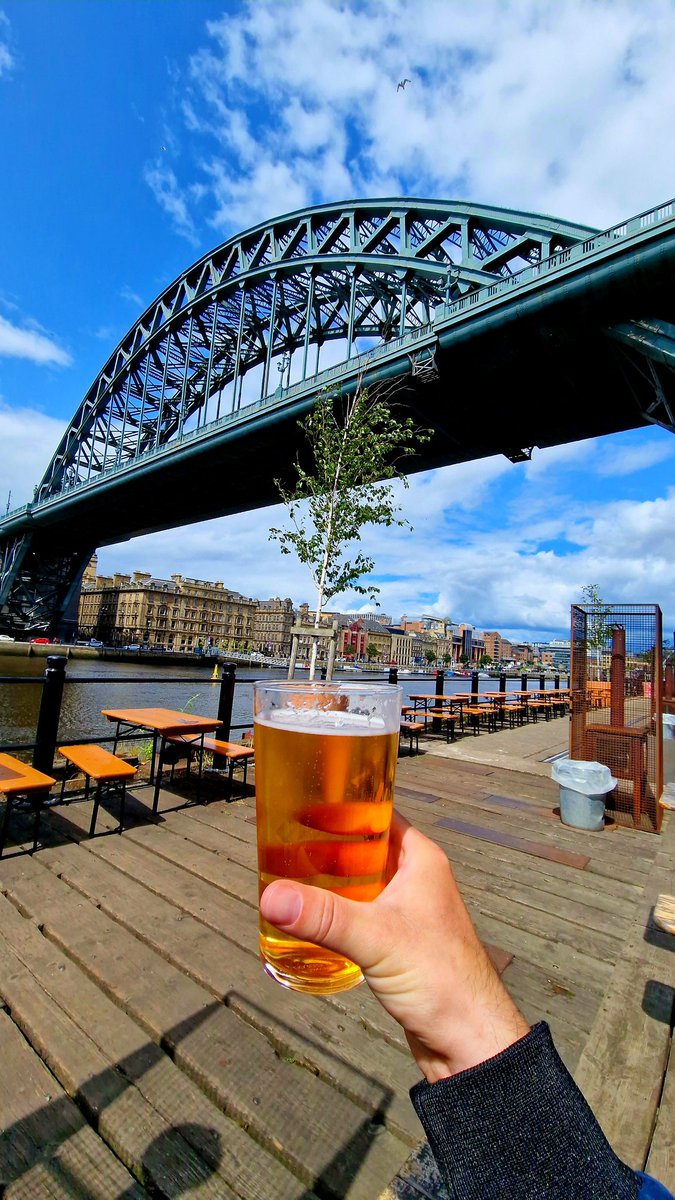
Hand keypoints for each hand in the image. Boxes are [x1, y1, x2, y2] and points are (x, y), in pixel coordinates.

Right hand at [260, 811, 529, 1081]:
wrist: (469, 1042)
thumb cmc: (441, 979)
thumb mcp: (376, 939)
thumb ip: (324, 917)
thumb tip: (271, 896)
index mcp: (421, 859)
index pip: (378, 814)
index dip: (342, 807)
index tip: (301, 803)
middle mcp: (417, 879)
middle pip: (364, 848)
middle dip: (326, 846)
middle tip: (281, 842)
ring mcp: (409, 911)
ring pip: (361, 882)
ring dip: (329, 881)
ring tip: (286, 877)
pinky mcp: (399, 942)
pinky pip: (362, 914)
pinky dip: (337, 912)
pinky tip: (310, 920)